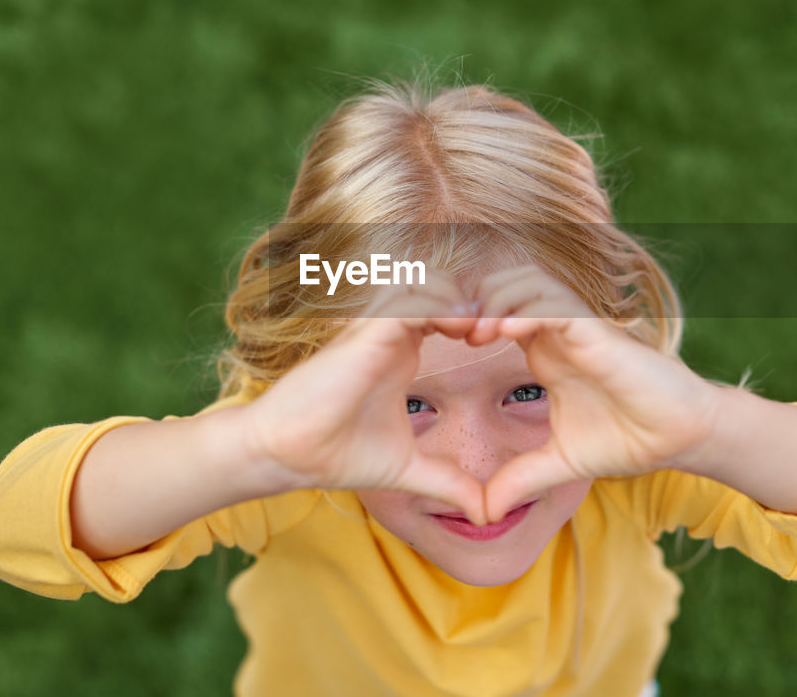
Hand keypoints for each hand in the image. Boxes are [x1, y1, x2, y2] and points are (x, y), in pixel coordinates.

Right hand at [241, 270, 486, 522]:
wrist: (287, 454)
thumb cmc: (337, 454)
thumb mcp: (409, 469)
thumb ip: (448, 482)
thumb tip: (484, 513)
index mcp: (402, 351)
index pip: (451, 312)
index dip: (484, 321)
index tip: (509, 347)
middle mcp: (392, 332)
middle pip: (447, 289)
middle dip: (482, 302)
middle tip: (506, 331)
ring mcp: (378, 327)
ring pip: (431, 283)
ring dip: (464, 298)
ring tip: (487, 330)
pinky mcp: (367, 331)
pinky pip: (411, 297)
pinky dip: (442, 304)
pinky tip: (464, 329)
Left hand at [466, 266, 718, 519]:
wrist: (681, 436)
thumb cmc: (629, 438)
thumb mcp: (560, 463)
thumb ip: (521, 479)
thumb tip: (483, 512)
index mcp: (543, 350)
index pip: (492, 315)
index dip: (460, 323)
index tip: (432, 349)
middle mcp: (556, 330)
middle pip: (499, 288)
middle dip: (467, 304)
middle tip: (443, 333)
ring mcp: (575, 326)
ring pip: (523, 284)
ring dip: (492, 301)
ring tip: (470, 334)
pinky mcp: (595, 330)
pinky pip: (553, 304)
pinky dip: (524, 310)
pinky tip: (501, 333)